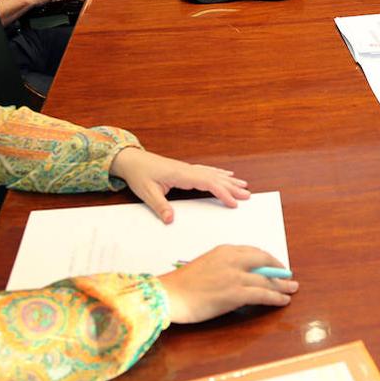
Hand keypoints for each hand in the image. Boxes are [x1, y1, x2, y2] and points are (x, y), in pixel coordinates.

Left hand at [109, 147, 250, 223]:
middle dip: (232, 187)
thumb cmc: (139, 174)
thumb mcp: (147, 193)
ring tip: (244, 185)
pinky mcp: (185, 170)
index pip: (208, 183)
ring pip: (213, 174)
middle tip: (248, 196)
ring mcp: (188, 169)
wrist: (132, 160)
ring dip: (229, 180)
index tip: (234, 202)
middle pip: (215, 178)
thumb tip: (170, 220)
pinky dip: (219, 174)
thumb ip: (160, 206)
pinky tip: (226, 175)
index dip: (222, 192)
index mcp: (181, 175)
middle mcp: (188, 170)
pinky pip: (207, 172)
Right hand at [158, 245, 297, 323]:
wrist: (170, 295)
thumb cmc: (183, 285)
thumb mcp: (207, 266)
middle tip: (287, 276)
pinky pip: (262, 294)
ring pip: (266, 279)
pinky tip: (283, 300)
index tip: (274, 265)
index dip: (267, 259)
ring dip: (282, 285)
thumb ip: (225, 267)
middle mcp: (232, 259)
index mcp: (224, 250)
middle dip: (278, 269)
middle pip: (264, 261)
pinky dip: (276, 297)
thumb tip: (243, 277)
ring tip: (291, 289)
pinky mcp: (235, 293)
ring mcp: (235, 276)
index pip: (253, 252)